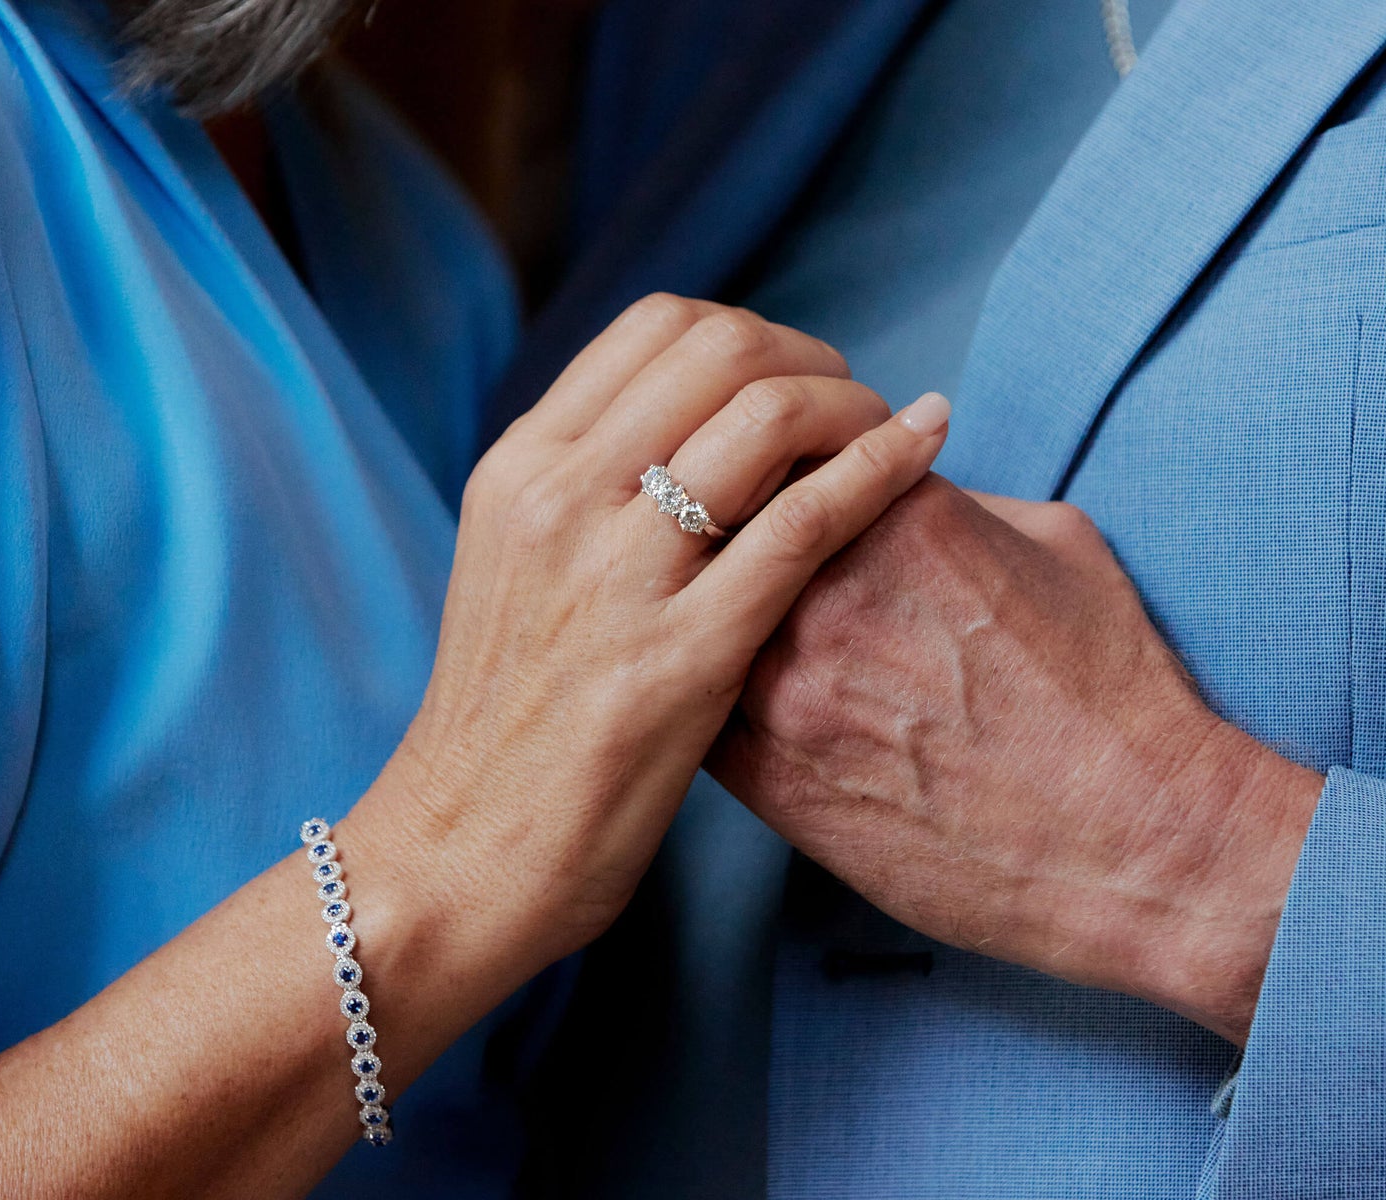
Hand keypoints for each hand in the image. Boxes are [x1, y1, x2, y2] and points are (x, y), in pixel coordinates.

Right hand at [357, 296, 950, 996]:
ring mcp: (618, 575)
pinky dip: (881, 469)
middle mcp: (560, 499)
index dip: (752, 333)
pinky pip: (806, 523)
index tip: (792, 377)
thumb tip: (679, 428)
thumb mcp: (514, 568)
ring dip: (853, 406)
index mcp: (519, 469)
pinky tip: (924, 448)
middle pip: (722, 349)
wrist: (461, 854)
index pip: (657, 327)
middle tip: (852, 406)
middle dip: (812, 358)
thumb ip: (582, 491)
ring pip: (767, 416)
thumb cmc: (508, 722)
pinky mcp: (683, 656)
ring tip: (889, 434)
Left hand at [709, 476, 1322, 1042]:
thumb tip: (887, 486)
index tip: (802, 485)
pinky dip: (710, 691)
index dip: (790, 464)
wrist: (1134, 842)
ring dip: (712, 612)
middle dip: (738, 532)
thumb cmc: (1113, 690)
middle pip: (724, 521)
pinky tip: (751, 697)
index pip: (790, 447)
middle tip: (758, 553)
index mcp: (895, 514)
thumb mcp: (1054, 544)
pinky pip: (697, 704)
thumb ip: (949, 500)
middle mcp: (823, 591)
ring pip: (694, 611)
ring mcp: (784, 686)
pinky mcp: (764, 775)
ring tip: (747, 624)